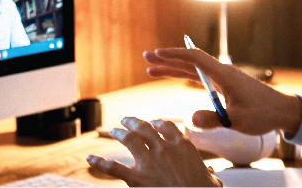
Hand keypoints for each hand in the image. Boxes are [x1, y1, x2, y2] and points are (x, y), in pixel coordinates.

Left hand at [86, 117, 221, 186]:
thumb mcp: (211, 181)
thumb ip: (209, 174)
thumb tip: (211, 175)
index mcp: (182, 146)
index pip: (167, 126)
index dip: (157, 122)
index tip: (153, 122)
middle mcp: (164, 148)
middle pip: (144, 128)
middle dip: (133, 122)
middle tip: (126, 120)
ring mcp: (149, 161)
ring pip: (129, 139)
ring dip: (119, 133)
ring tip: (113, 131)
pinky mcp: (136, 178)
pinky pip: (113, 167)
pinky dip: (99, 163)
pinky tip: (90, 159)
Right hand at [144, 48, 301, 135]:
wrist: (282, 111)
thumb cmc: (263, 114)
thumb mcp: (237, 119)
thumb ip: (213, 119)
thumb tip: (190, 119)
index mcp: (224, 75)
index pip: (195, 59)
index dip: (174, 55)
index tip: (157, 54)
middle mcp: (222, 72)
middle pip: (189, 61)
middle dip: (167, 59)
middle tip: (146, 57)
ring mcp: (223, 77)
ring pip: (192, 69)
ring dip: (173, 67)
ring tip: (151, 69)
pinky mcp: (225, 84)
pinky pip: (200, 76)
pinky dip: (184, 75)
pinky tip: (174, 75)